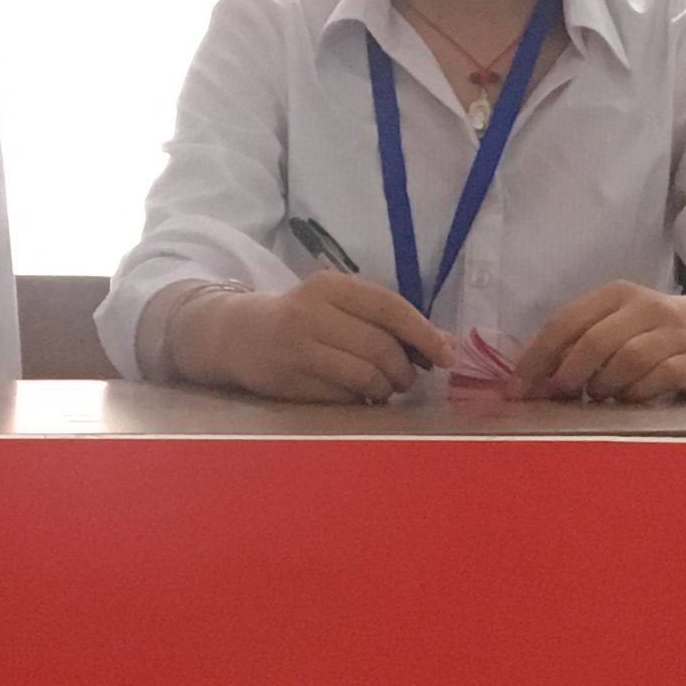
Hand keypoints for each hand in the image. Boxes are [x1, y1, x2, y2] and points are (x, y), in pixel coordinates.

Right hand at [173, 273, 450, 402]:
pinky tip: (359, 394)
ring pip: (365, 374)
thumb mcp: (339, 306)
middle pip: (380, 346)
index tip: (446, 356)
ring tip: (386, 388)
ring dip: (386, 387)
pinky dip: (361, 399)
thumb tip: (445, 345)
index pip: (390, 308)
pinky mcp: (289, 379)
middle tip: (407, 380)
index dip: (424, 334)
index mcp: (331, 286)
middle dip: (404, 370)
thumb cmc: (303, 319)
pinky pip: (343, 395)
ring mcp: (298, 347)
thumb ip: (387, 320)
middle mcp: (312, 312)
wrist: (239, 334)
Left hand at [516, 284, 685, 402]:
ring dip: (603, 385)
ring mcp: (673, 334)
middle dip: (567, 375)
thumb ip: (583, 341)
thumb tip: (536, 379)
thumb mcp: (622, 321)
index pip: (566, 322)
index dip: (537, 357)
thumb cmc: (661, 329)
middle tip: (558, 397)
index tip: (518, 388)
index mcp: (617, 294)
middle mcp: (645, 308)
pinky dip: (636, 393)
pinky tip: (631, 398)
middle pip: (594, 343)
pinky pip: (657, 379)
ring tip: (599, 395)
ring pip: (625, 361)